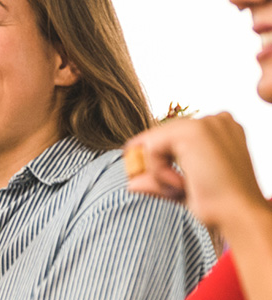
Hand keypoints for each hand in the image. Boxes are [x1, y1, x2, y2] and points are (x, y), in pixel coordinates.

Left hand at [125, 112, 266, 227]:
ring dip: (159, 171)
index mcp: (219, 130)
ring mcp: (205, 122)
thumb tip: (131, 184)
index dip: (160, 162)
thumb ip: (157, 182)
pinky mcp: (193, 131)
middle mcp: (216, 120)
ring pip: (152, 142)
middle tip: (180, 189)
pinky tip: (182, 183)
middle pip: (158, 138)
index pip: (170, 138)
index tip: (175, 185)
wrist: (239, 215)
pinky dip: (158, 171)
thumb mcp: (183, 190)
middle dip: (158, 167)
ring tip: (182, 186)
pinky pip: (151, 148)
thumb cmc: (218, 206)